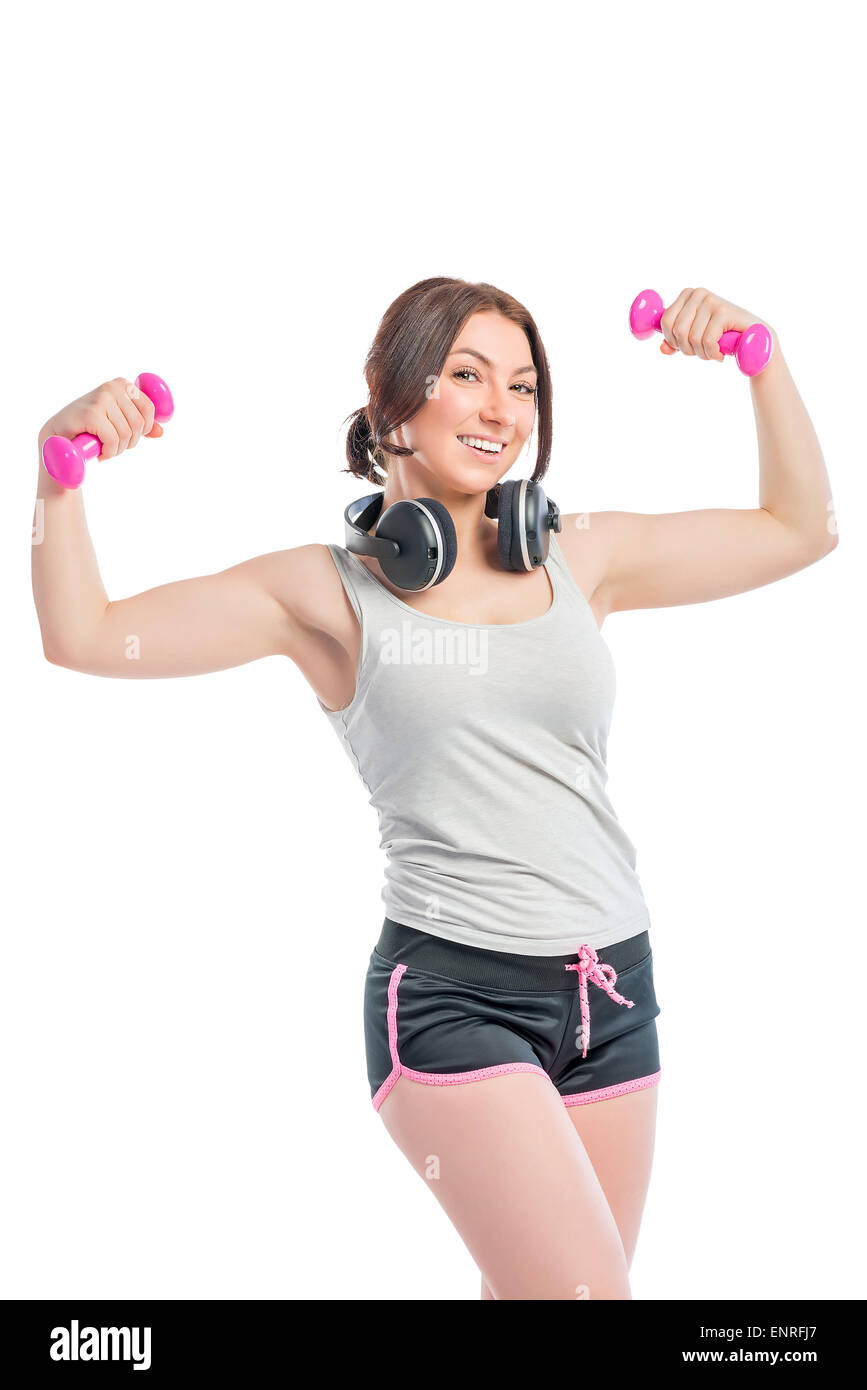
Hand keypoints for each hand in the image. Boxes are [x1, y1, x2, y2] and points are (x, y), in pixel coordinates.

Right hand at [37, 377, 163, 455]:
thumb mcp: (118, 423)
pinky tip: (100, 453)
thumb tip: (161, 431)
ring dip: (117, 449)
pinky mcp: (92, 413)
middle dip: (129, 442)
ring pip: (127, 434)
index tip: (126, 436)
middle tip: (113, 446)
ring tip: (104, 448)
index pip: (148, 410)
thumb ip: (139, 425)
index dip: (142, 430)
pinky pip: (114, 440)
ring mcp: (101, 398)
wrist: (58, 437)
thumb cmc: (89, 429)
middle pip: (139, 424)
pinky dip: (109, 452)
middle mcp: (112, 387)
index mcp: (122, 385)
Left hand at [658, 288, 772, 360]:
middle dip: (688, 349)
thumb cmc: (722, 337)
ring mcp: (711, 301)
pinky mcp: (723, 311)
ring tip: (713, 352)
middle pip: (677, 331)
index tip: (687, 346)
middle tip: (702, 352)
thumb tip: (662, 348)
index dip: (672, 341)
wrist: (754, 338)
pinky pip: (706, 341)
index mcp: (687, 295)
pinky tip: (720, 354)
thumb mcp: (694, 338)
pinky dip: (712, 354)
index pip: (665, 322)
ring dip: (702, 354)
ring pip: (692, 338)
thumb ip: (676, 341)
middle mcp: (698, 293)